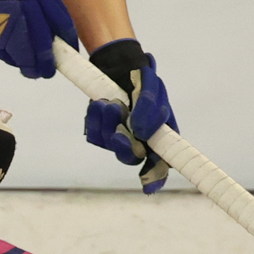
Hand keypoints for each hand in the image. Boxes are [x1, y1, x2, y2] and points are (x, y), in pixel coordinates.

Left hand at [83, 39, 175, 193]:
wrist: (119, 66)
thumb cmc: (142, 82)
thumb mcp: (153, 89)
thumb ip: (151, 108)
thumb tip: (141, 131)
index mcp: (159, 138)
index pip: (159, 166)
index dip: (154, 179)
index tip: (148, 187)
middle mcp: (138, 141)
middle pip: (129, 157)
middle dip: (123, 146)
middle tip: (119, 133)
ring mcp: (117, 137)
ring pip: (109, 143)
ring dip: (108, 124)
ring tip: (110, 104)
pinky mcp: (99, 130)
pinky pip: (93, 132)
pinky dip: (95, 118)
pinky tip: (99, 103)